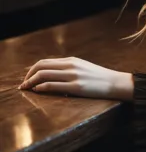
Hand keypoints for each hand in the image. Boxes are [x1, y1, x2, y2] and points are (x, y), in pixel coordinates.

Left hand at [19, 57, 133, 100]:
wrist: (115, 83)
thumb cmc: (99, 78)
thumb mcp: (83, 68)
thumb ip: (68, 69)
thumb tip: (52, 75)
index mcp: (71, 60)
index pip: (44, 62)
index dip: (32, 70)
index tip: (28, 78)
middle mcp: (70, 65)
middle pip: (41, 66)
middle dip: (28, 75)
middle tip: (23, 85)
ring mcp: (73, 76)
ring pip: (44, 74)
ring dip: (31, 82)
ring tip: (26, 89)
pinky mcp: (76, 87)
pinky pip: (53, 85)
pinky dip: (41, 87)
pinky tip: (37, 90)